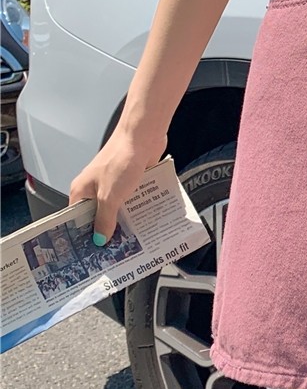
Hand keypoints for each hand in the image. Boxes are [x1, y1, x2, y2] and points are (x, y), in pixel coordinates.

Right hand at [68, 126, 167, 244]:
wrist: (143, 136)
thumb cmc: (122, 160)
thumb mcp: (110, 196)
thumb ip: (105, 219)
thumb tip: (100, 239)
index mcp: (81, 190)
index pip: (77, 219)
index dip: (84, 235)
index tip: (92, 253)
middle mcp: (95, 186)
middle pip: (99, 214)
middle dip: (109, 230)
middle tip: (117, 251)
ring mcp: (114, 182)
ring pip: (118, 207)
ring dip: (127, 220)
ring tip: (135, 240)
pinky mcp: (131, 178)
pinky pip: (133, 198)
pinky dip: (138, 208)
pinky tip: (147, 220)